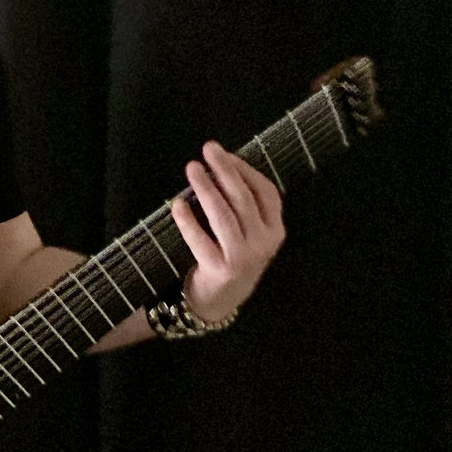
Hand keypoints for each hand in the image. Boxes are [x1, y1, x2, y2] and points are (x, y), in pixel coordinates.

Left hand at [171, 141, 284, 322]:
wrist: (220, 301)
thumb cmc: (231, 257)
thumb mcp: (247, 233)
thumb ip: (240, 206)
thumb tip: (219, 167)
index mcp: (274, 230)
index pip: (266, 192)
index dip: (245, 170)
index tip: (225, 153)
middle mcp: (263, 243)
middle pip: (243, 199)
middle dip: (225, 170)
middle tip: (207, 150)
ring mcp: (243, 257)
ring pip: (223, 215)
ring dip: (206, 188)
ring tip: (192, 169)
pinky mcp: (220, 269)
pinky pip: (200, 240)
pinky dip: (187, 221)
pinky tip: (177, 204)